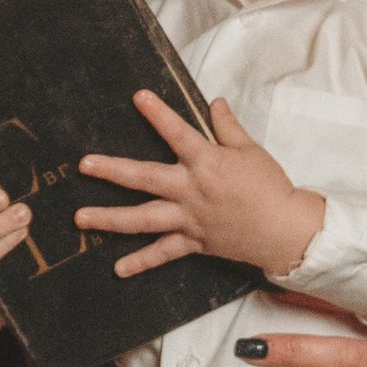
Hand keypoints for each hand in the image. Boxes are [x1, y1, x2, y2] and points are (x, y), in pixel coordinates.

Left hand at [76, 89, 325, 279]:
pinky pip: (163, 253)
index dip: (158, 114)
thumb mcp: (251, 150)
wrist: (285, 230)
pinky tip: (119, 269)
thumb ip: (228, 127)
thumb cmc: (271, 187)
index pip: (178, 133)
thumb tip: (215, 103)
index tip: (138, 97)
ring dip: (110, 218)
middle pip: (144, 179)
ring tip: (81, 218)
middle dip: (112, 171)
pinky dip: (141, 262)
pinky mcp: (194, 242)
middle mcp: (191, 190)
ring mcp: (189, 219)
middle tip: (84, 165)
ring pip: (143, 219)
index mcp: (207, 163)